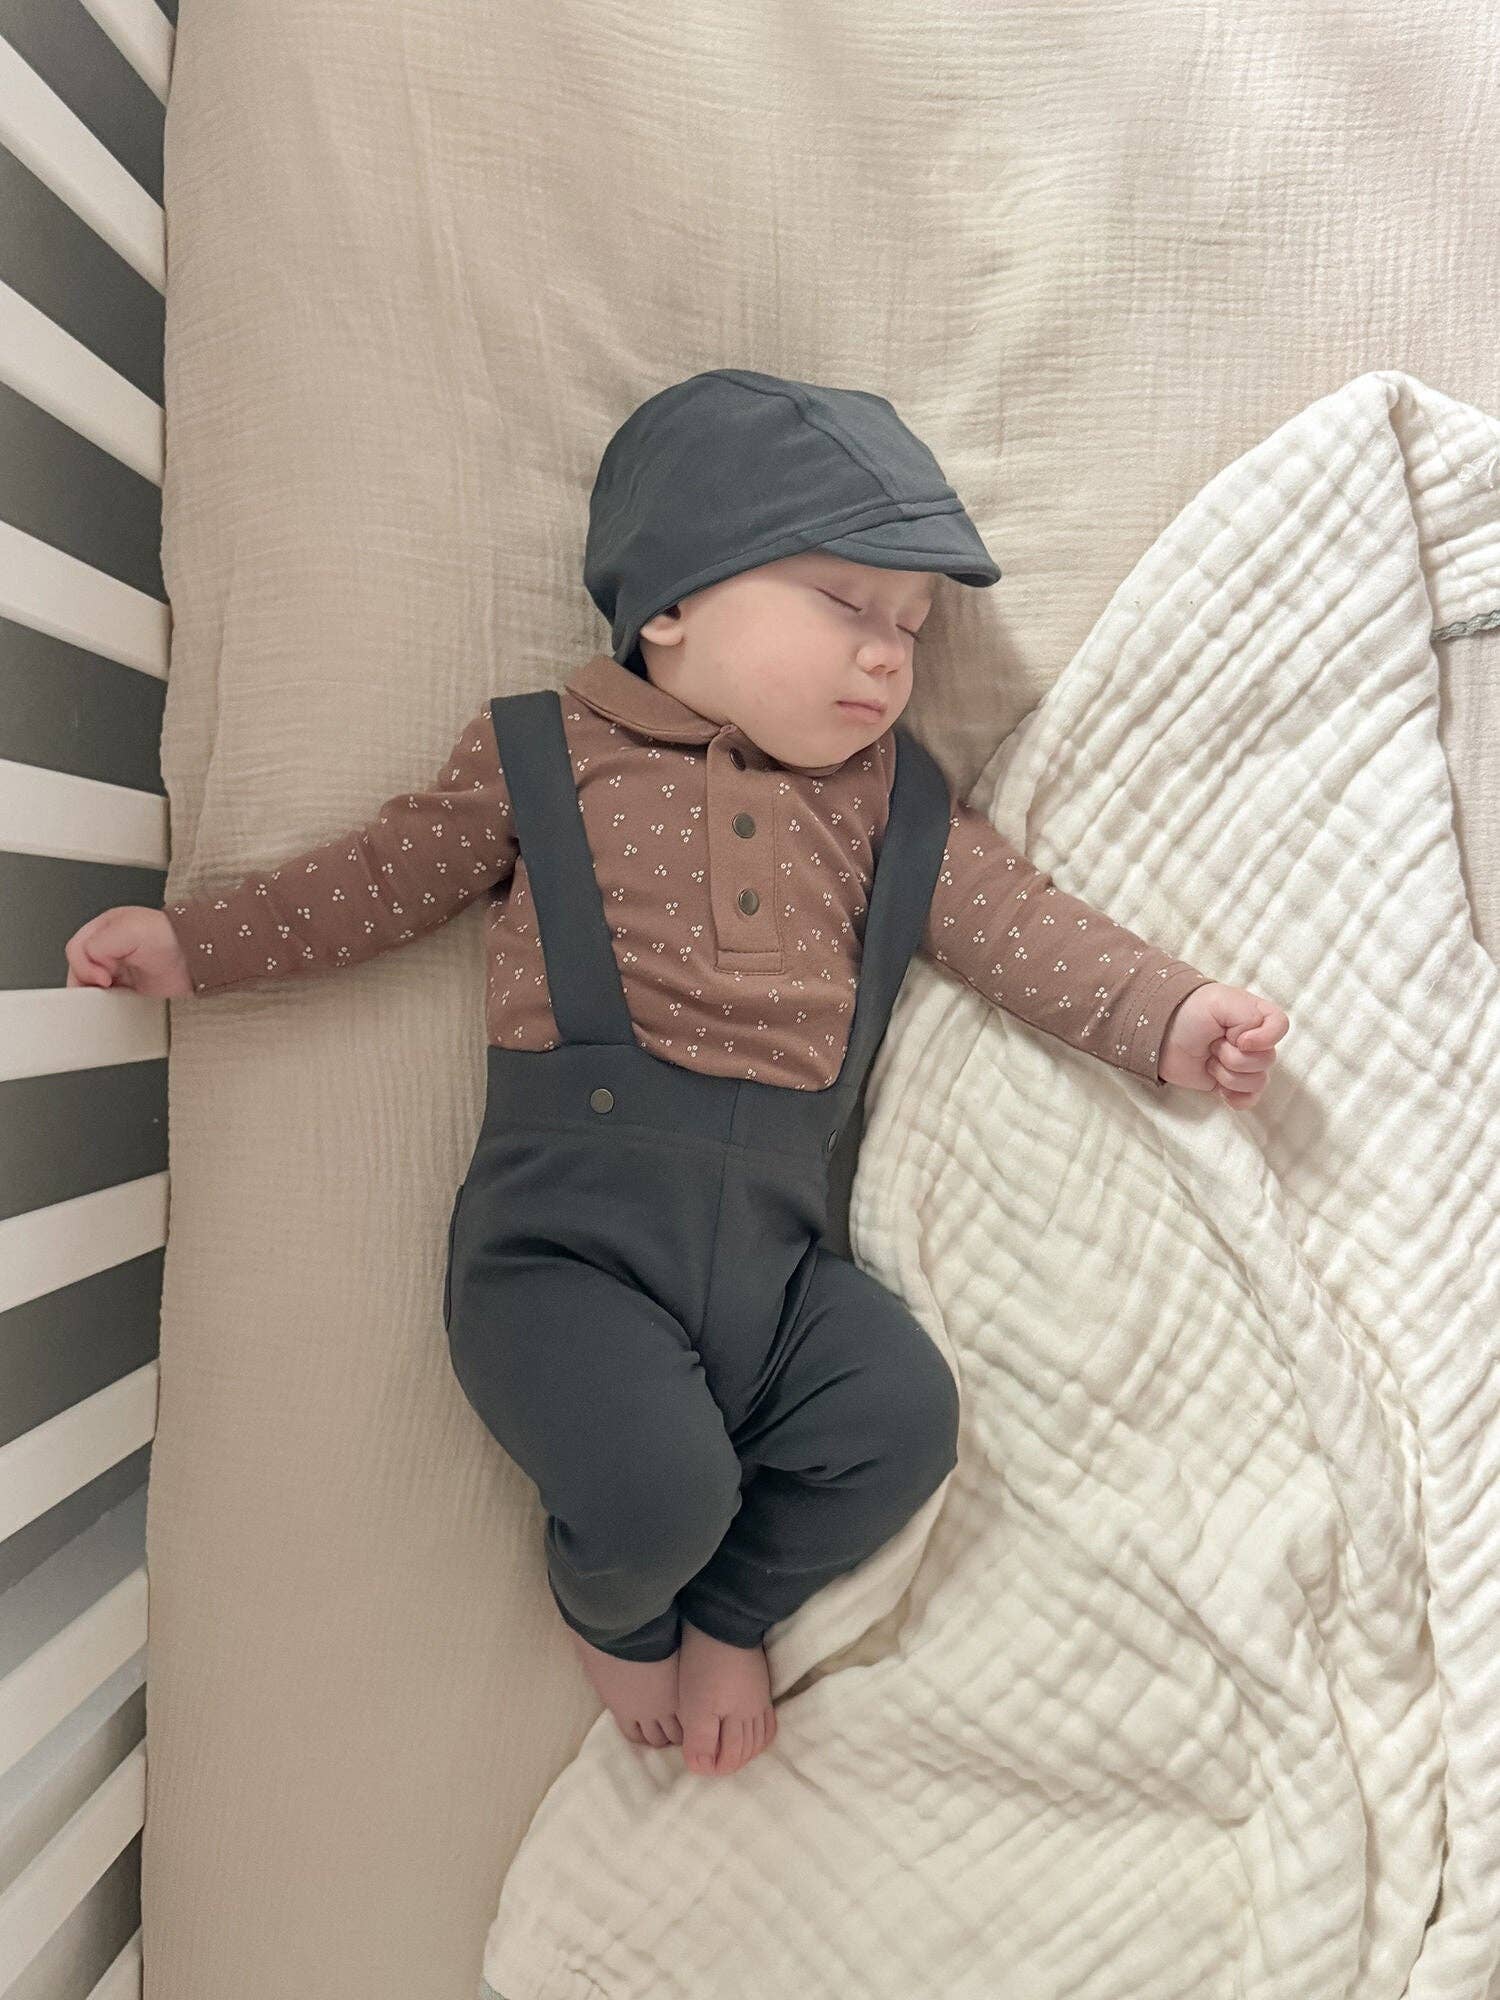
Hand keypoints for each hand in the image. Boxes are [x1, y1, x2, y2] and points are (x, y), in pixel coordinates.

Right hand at [65, 906, 191, 996]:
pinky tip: (118, 1000)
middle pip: (80, 968)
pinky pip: (108, 997)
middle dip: (88, 980)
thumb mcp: (125, 930)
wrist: (197, 957)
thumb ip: (97, 945)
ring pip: (91, 984)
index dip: (84, 965)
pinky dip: (108, 1001)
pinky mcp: (129, 986)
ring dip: (97, 992)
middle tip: (106, 986)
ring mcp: (119, 967)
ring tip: (112, 993)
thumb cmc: (169, 937)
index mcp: (103, 928)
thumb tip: (90, 965)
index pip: (76, 949)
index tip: (103, 977)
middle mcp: (109, 947)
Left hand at [1157, 982, 1288, 1108]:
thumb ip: (1251, 1016)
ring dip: (1227, 1074)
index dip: (1264, 1038)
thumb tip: (1253, 1047)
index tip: (1240, 1039)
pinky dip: (1235, 1097)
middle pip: (1266, 1060)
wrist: (1158, 1035)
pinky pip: (1249, 1099)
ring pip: (1257, 1082)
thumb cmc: (1189, 1012)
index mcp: (1256, 1016)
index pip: (1281, 1027)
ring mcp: (1243, 1065)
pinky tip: (1219, 1088)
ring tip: (1208, 1059)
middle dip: (1234, 1056)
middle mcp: (1254, 1041)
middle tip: (1212, 1044)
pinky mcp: (1230, 1084)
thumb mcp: (1221, 1002)